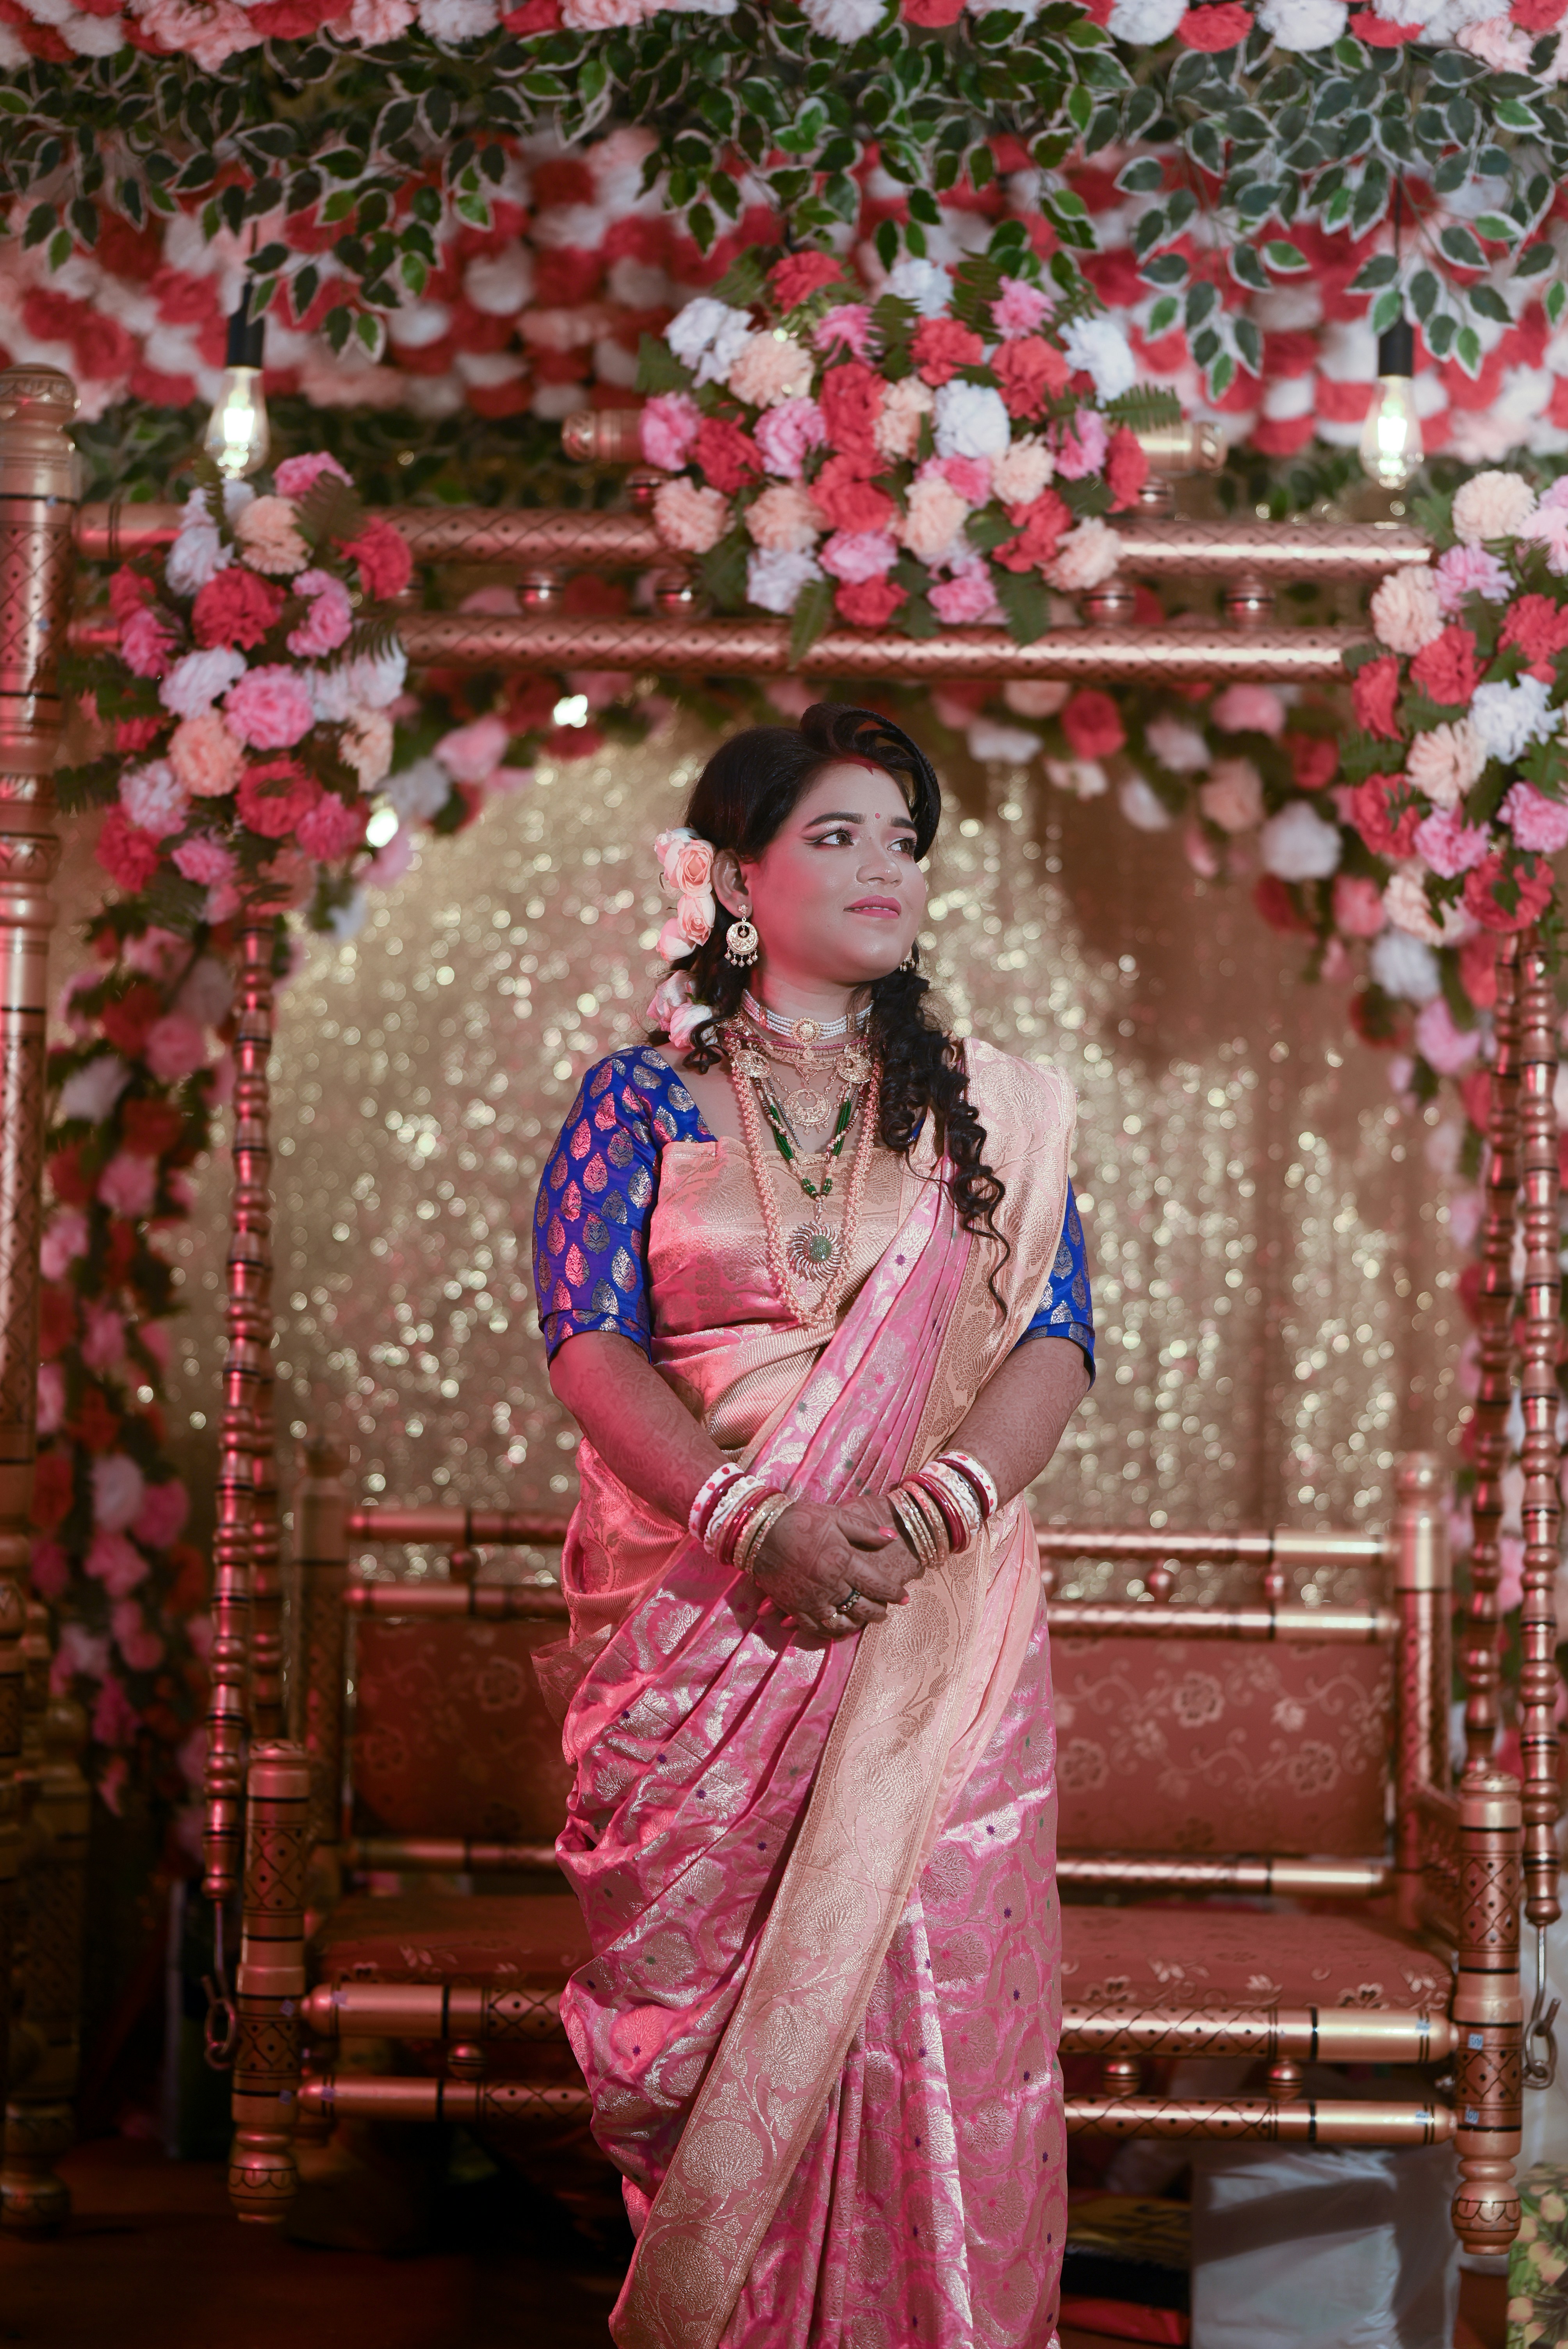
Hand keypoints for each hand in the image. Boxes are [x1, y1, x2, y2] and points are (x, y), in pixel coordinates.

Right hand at [751, 1497, 923, 1639]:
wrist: (760, 1531)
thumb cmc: (801, 1520)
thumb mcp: (836, 1517)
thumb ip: (866, 1529)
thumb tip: (892, 1537)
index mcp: (844, 1562)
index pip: (877, 1584)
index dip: (893, 1593)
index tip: (904, 1597)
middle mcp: (831, 1585)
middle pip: (862, 1607)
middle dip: (878, 1612)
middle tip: (886, 1613)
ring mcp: (811, 1599)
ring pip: (840, 1623)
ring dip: (855, 1625)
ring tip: (863, 1623)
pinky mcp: (794, 1607)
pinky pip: (815, 1628)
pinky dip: (828, 1632)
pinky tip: (836, 1630)